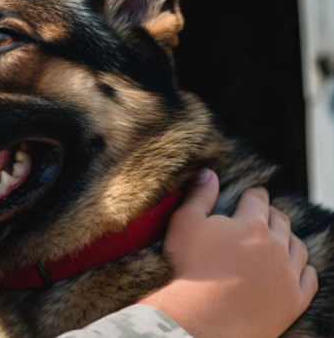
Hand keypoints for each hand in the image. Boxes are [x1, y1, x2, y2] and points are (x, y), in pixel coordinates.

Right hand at [139, 169, 317, 337]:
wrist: (199, 319)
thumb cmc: (188, 271)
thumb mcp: (184, 224)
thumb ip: (199, 196)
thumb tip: (209, 174)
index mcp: (251, 224)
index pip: (258, 200)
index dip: (253, 195)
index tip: (252, 195)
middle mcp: (275, 246)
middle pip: (281, 221)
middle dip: (271, 215)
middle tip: (262, 216)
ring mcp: (287, 274)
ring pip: (298, 248)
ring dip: (288, 240)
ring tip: (278, 241)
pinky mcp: (293, 300)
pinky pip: (309, 278)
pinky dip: (303, 269)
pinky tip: (294, 268)